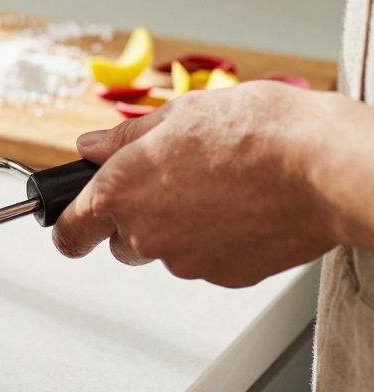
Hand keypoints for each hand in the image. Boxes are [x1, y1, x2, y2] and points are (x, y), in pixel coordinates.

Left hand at [52, 82, 342, 287]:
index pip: (69, 233)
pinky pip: (209, 259)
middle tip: (175, 183)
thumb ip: (125, 137)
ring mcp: (187, 262)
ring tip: (222, 187)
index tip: (69, 227)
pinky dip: (219, 240)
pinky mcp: (227, 276)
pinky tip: (245, 207)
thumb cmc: (257, 132)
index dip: (68, 229)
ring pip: (168, 251)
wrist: (324, 166)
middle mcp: (146, 236)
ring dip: (182, 227)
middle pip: (122, 242)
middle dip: (137, 219)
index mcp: (119, 194)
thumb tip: (92, 146)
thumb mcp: (178, 114)